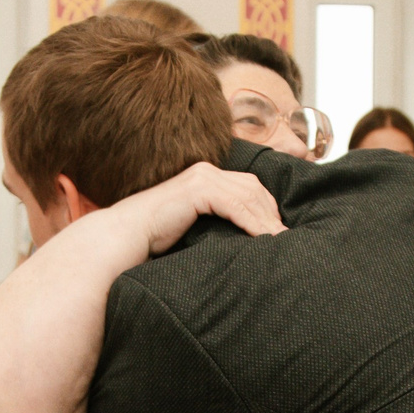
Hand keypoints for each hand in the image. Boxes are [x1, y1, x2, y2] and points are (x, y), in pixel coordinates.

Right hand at [116, 162, 285, 257]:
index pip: (248, 186)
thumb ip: (216, 220)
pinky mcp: (197, 189)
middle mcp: (206, 171)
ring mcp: (201, 177)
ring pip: (247, 196)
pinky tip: (263, 238)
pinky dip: (252, 222)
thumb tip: (244, 237)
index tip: (279, 230)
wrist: (128, 235)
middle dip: (271, 213)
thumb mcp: (194, 224)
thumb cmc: (157, 237)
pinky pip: (234, 205)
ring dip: (266, 221)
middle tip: (285, 237)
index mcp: (206, 176)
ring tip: (280, 241)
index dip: (267, 207)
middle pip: (253, 188)